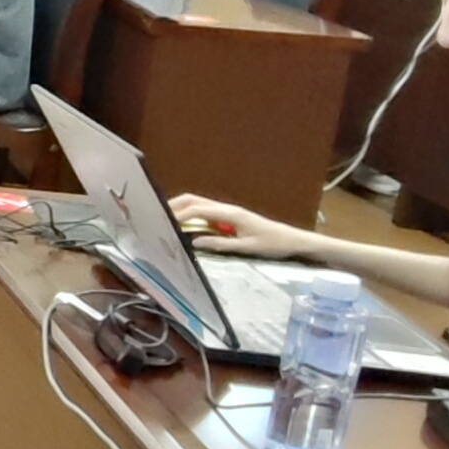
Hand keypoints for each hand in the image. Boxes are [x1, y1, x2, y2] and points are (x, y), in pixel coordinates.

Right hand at [167, 193, 306, 259]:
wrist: (292, 240)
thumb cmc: (273, 244)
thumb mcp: (247, 248)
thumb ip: (220, 244)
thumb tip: (195, 242)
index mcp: (231, 214)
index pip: (198, 210)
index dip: (178, 215)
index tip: (162, 223)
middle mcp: (227, 209)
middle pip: (194, 200)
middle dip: (173, 206)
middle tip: (155, 216)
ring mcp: (228, 211)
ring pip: (198, 203)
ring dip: (180, 208)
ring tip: (164, 219)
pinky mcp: (229, 217)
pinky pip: (204, 211)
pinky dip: (190, 214)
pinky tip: (183, 224)